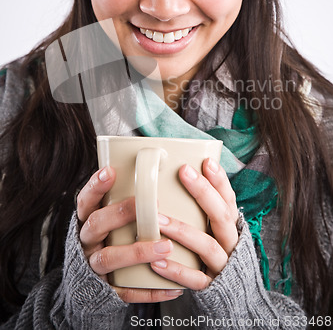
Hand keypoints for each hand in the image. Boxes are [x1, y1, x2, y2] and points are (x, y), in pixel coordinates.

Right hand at [76, 167, 182, 302]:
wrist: (91, 282)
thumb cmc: (111, 237)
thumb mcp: (110, 216)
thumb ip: (126, 199)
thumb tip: (159, 168)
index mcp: (88, 220)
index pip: (86, 200)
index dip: (95, 186)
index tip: (110, 171)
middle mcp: (87, 242)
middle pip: (96, 225)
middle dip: (121, 214)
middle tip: (152, 206)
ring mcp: (94, 267)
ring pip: (108, 258)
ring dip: (138, 252)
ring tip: (166, 247)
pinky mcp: (106, 291)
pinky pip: (125, 291)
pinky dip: (150, 290)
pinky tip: (173, 287)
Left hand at [150, 158, 238, 289]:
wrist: (234, 295)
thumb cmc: (215, 251)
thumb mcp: (214, 229)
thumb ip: (201, 208)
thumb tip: (178, 175)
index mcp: (231, 226)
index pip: (228, 199)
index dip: (220, 180)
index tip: (206, 161)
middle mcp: (230, 243)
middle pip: (221, 216)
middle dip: (203, 192)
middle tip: (184, 172)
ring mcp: (222, 265)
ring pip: (206, 246)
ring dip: (182, 230)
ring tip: (158, 219)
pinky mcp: (211, 287)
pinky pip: (195, 279)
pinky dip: (176, 271)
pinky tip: (156, 262)